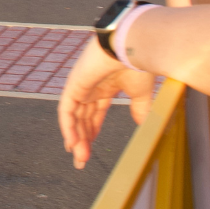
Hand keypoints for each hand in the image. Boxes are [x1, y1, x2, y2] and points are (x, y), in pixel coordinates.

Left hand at [58, 41, 156, 169]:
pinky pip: (66, 110)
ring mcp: (81, 85)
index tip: (90, 151)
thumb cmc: (139, 63)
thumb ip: (139, 109)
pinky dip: (68, 128)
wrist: (133, 46)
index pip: (94, 114)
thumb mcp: (141, 93)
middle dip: (82, 140)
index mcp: (106, 87)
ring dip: (76, 139)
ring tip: (80, 159)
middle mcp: (91, 87)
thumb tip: (143, 126)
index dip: (92, 132)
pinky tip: (72, 144)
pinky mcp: (74, 85)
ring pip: (74, 117)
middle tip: (82, 162)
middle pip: (82, 118)